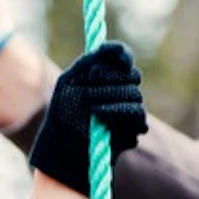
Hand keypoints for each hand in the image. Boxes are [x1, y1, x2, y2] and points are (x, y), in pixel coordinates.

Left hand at [27, 42, 146, 197]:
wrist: (61, 152)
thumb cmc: (61, 118)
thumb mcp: (68, 84)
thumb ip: (88, 61)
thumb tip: (110, 47)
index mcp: (105, 79)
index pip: (123, 60)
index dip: (120, 56)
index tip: (110, 54)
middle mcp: (119, 93)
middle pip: (132, 75)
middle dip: (111, 78)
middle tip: (90, 82)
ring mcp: (127, 112)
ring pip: (135, 94)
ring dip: (110, 96)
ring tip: (90, 106)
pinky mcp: (132, 131)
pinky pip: (137, 115)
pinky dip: (117, 112)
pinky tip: (98, 115)